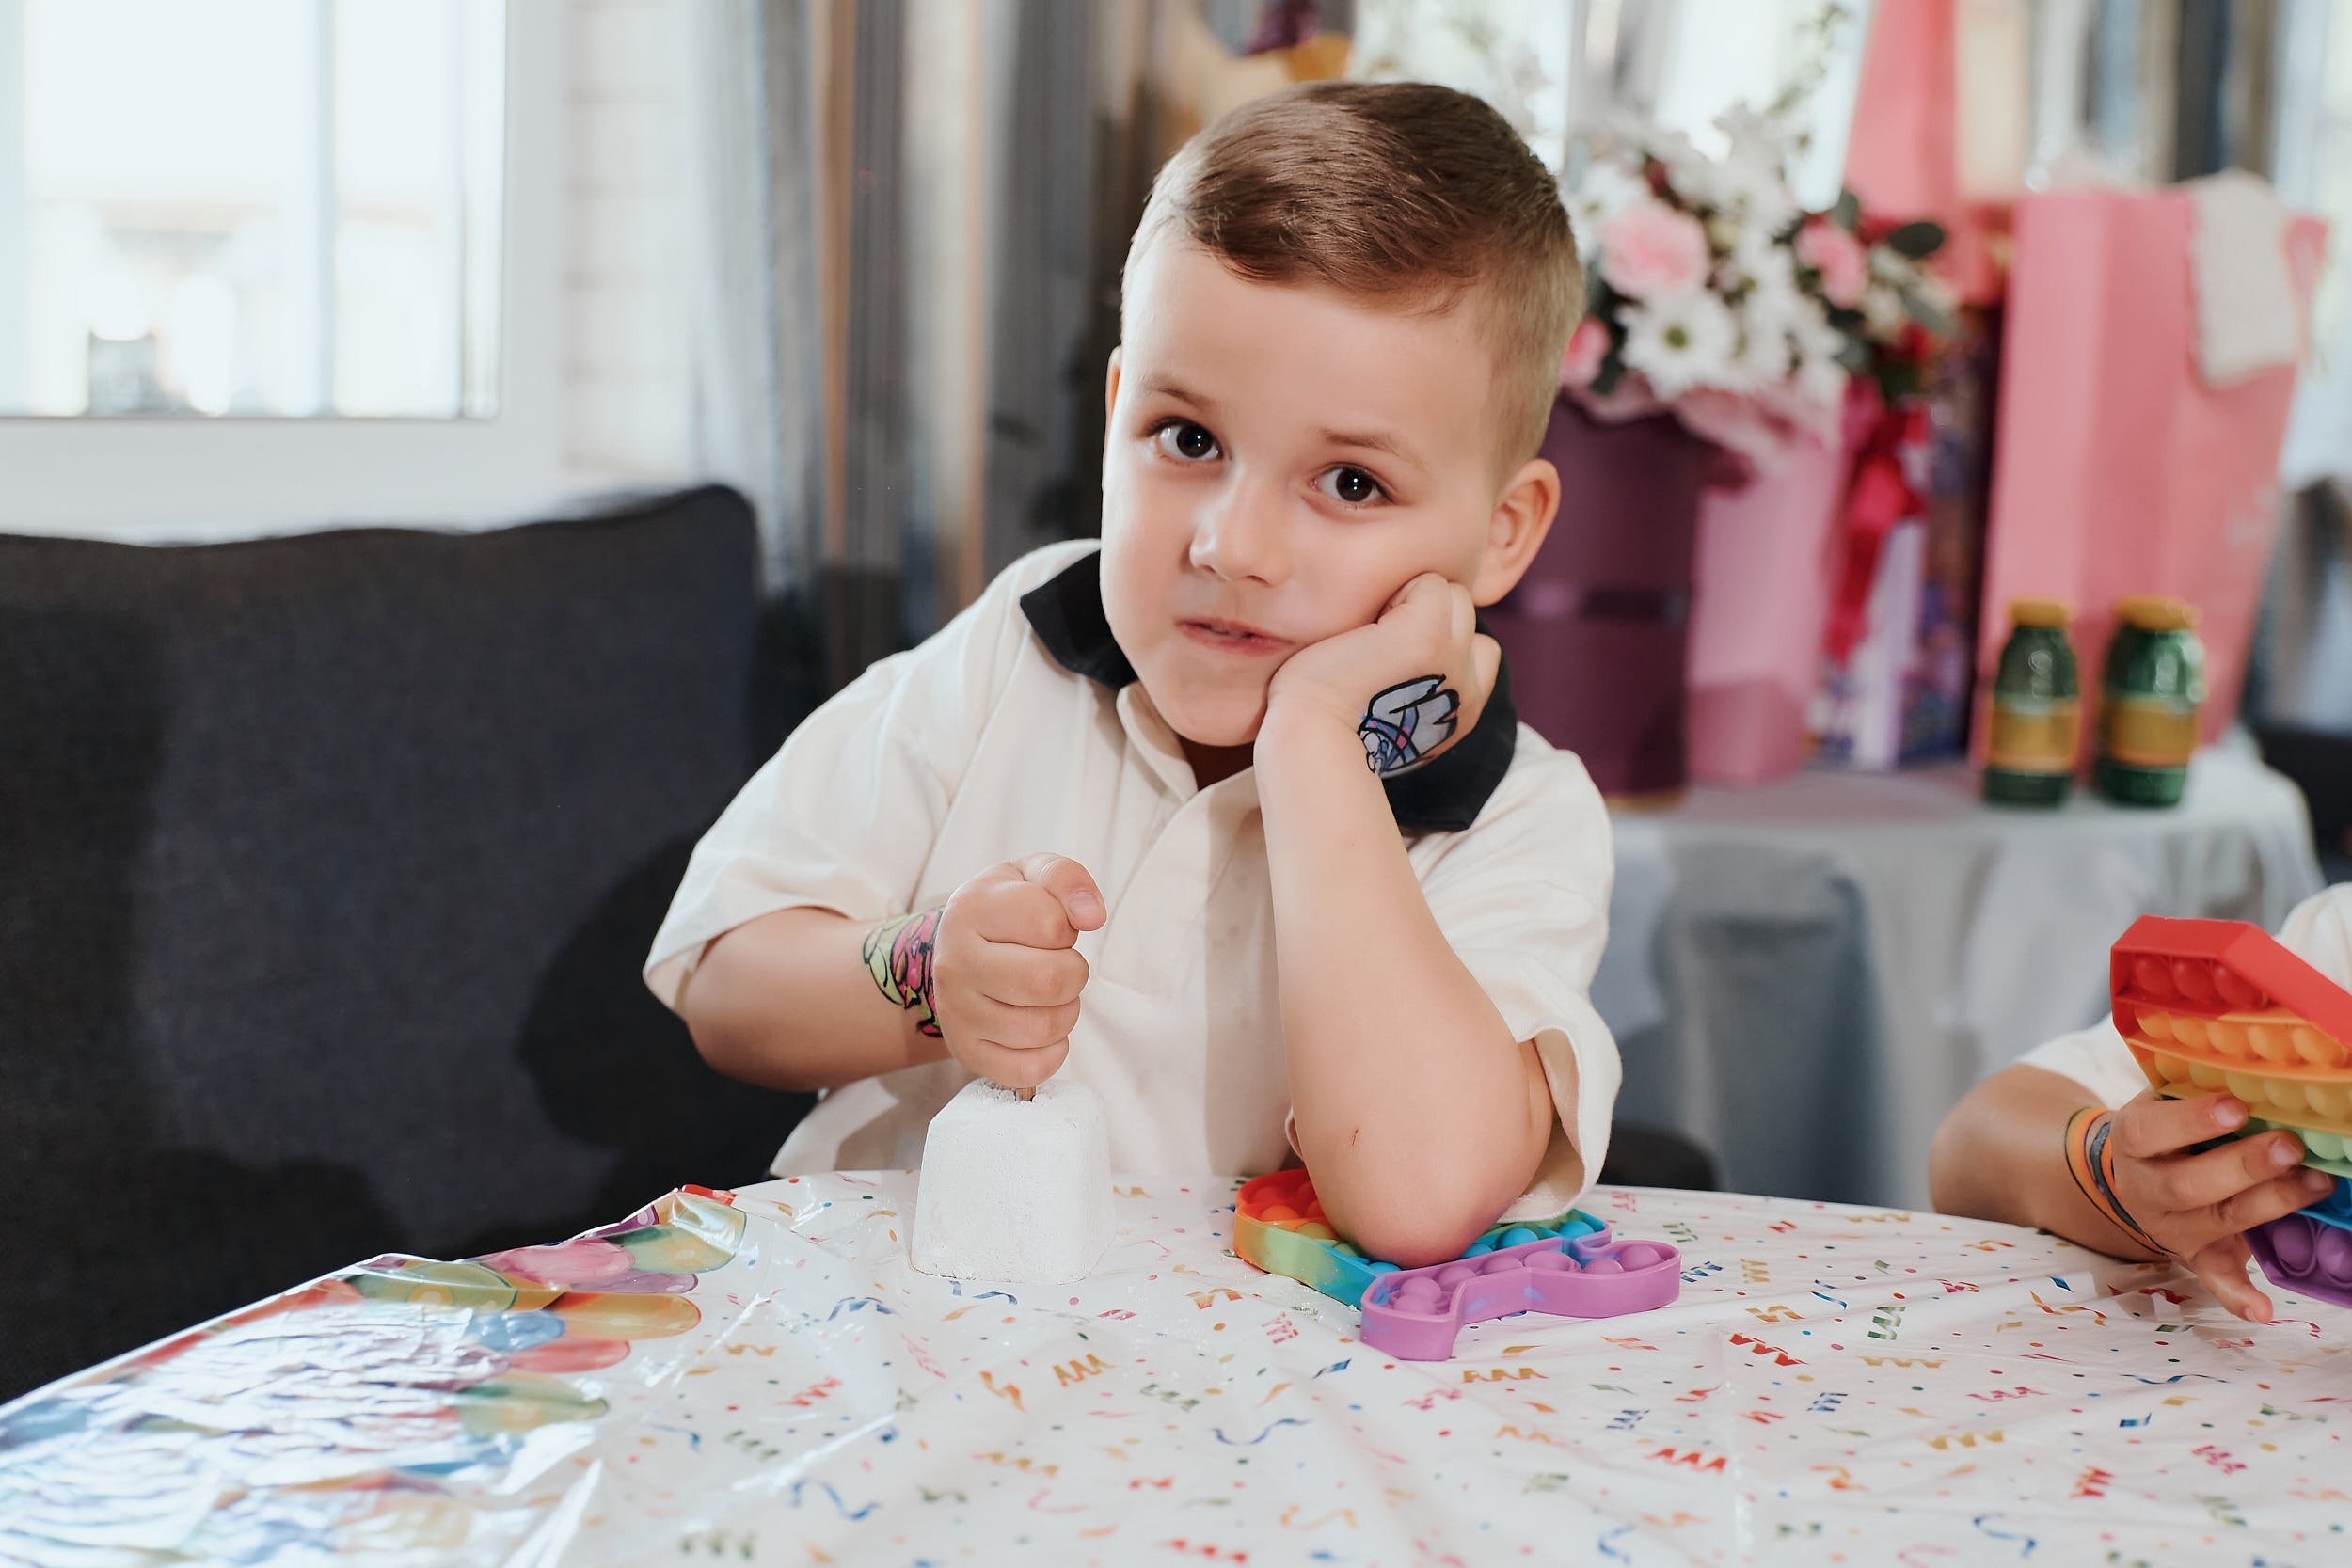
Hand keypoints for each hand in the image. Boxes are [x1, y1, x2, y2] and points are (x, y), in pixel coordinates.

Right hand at [931, 853, 1104, 1088]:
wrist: (956, 950)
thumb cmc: (1005, 911)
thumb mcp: (1030, 875)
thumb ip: (1066, 879)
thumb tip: (1093, 915)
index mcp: (970, 909)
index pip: (1049, 923)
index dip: (1067, 927)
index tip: (1052, 929)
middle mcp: (955, 963)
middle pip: (1048, 982)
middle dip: (1074, 974)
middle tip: (1061, 967)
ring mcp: (957, 1013)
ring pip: (1042, 1028)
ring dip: (1066, 1012)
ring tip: (1051, 996)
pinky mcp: (967, 1052)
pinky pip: (1028, 1070)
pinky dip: (1052, 1053)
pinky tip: (1043, 1030)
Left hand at [1263, 573, 1499, 776]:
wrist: (1310, 736)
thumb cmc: (1329, 721)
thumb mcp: (1391, 709)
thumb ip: (1418, 680)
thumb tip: (1404, 644)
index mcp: (1463, 711)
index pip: (1480, 647)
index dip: (1438, 636)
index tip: (1392, 659)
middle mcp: (1468, 688)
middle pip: (1466, 613)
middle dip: (1426, 612)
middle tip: (1377, 644)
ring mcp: (1453, 660)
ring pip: (1453, 593)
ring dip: (1413, 600)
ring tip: (1373, 636)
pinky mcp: (1429, 635)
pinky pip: (1429, 584)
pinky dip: (1396, 595)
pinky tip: (1367, 630)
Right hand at [2103, 1090, 2335, 1321]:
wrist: (2132, 1171)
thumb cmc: (2166, 1126)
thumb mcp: (2164, 1097)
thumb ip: (2197, 1086)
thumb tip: (2257, 1065)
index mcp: (2132, 1141)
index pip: (2151, 1131)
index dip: (2191, 1121)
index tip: (2236, 1106)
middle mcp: (2144, 1188)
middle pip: (2188, 1185)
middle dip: (2243, 1166)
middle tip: (2291, 1146)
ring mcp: (2169, 1226)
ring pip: (2216, 1222)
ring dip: (2270, 1205)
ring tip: (2318, 1182)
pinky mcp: (2193, 1255)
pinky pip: (2213, 1278)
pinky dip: (2237, 1296)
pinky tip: (2263, 1310)